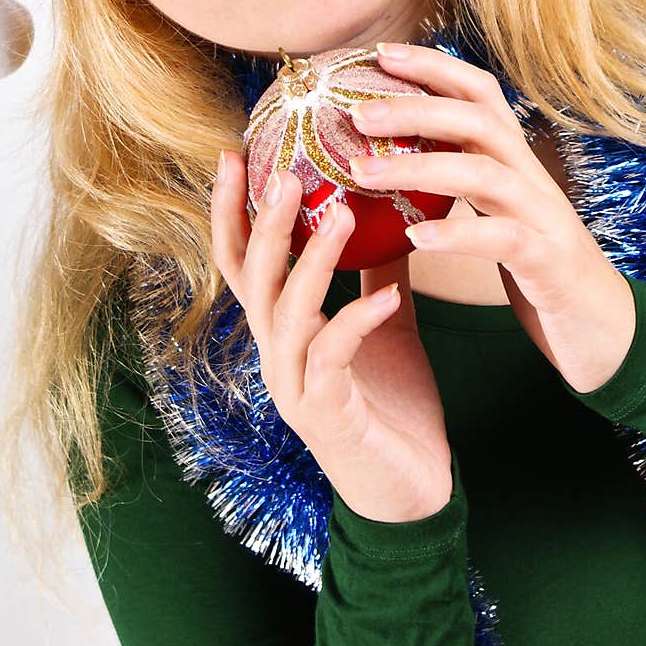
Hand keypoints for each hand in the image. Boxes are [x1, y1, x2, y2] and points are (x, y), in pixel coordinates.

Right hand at [210, 149, 453, 521]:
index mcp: (285, 331)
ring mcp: (295, 387)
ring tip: (340, 215)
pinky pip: (333, 360)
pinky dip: (356, 323)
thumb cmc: (392, 405)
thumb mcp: (387, 326)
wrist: (412, 491)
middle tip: (284, 170)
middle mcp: (277, 355)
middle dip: (263, 223)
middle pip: (253, 279)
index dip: (233, 211)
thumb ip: (378, 275)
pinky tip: (389, 298)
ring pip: (286, 314)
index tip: (236, 154)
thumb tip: (393, 214)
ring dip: (311, 262)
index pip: (243, 261)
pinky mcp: (327, 416)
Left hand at [348, 42, 636, 394]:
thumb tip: (394, 163)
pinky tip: (416, 237)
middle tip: (358, 112)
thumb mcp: (498, 218)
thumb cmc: (540, 272)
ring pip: (485, 172)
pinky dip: (458, 235)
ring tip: (363, 171)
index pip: (480, 96)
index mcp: (517, 164)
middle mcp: (532, 180)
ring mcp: (545, 219)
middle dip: (416, 108)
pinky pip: (504, 239)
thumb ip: (461, 188)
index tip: (381, 53)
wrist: (607, 332)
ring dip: (419, 166)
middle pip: (479, 120)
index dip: (434, 68)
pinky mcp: (550, 264)